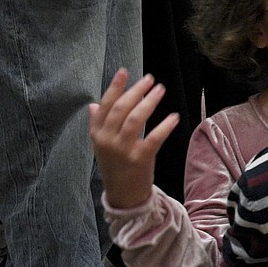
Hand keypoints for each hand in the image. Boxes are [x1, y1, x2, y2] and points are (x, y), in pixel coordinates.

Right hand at [89, 69, 179, 208]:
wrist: (123, 195)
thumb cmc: (115, 165)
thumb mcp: (101, 145)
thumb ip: (98, 124)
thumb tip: (94, 105)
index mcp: (97, 134)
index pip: (105, 105)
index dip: (115, 87)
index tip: (124, 71)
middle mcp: (107, 140)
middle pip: (121, 109)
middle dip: (136, 91)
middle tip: (150, 79)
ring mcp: (123, 150)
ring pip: (136, 120)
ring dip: (149, 102)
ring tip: (160, 90)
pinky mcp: (140, 160)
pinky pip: (154, 139)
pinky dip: (164, 126)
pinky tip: (173, 116)